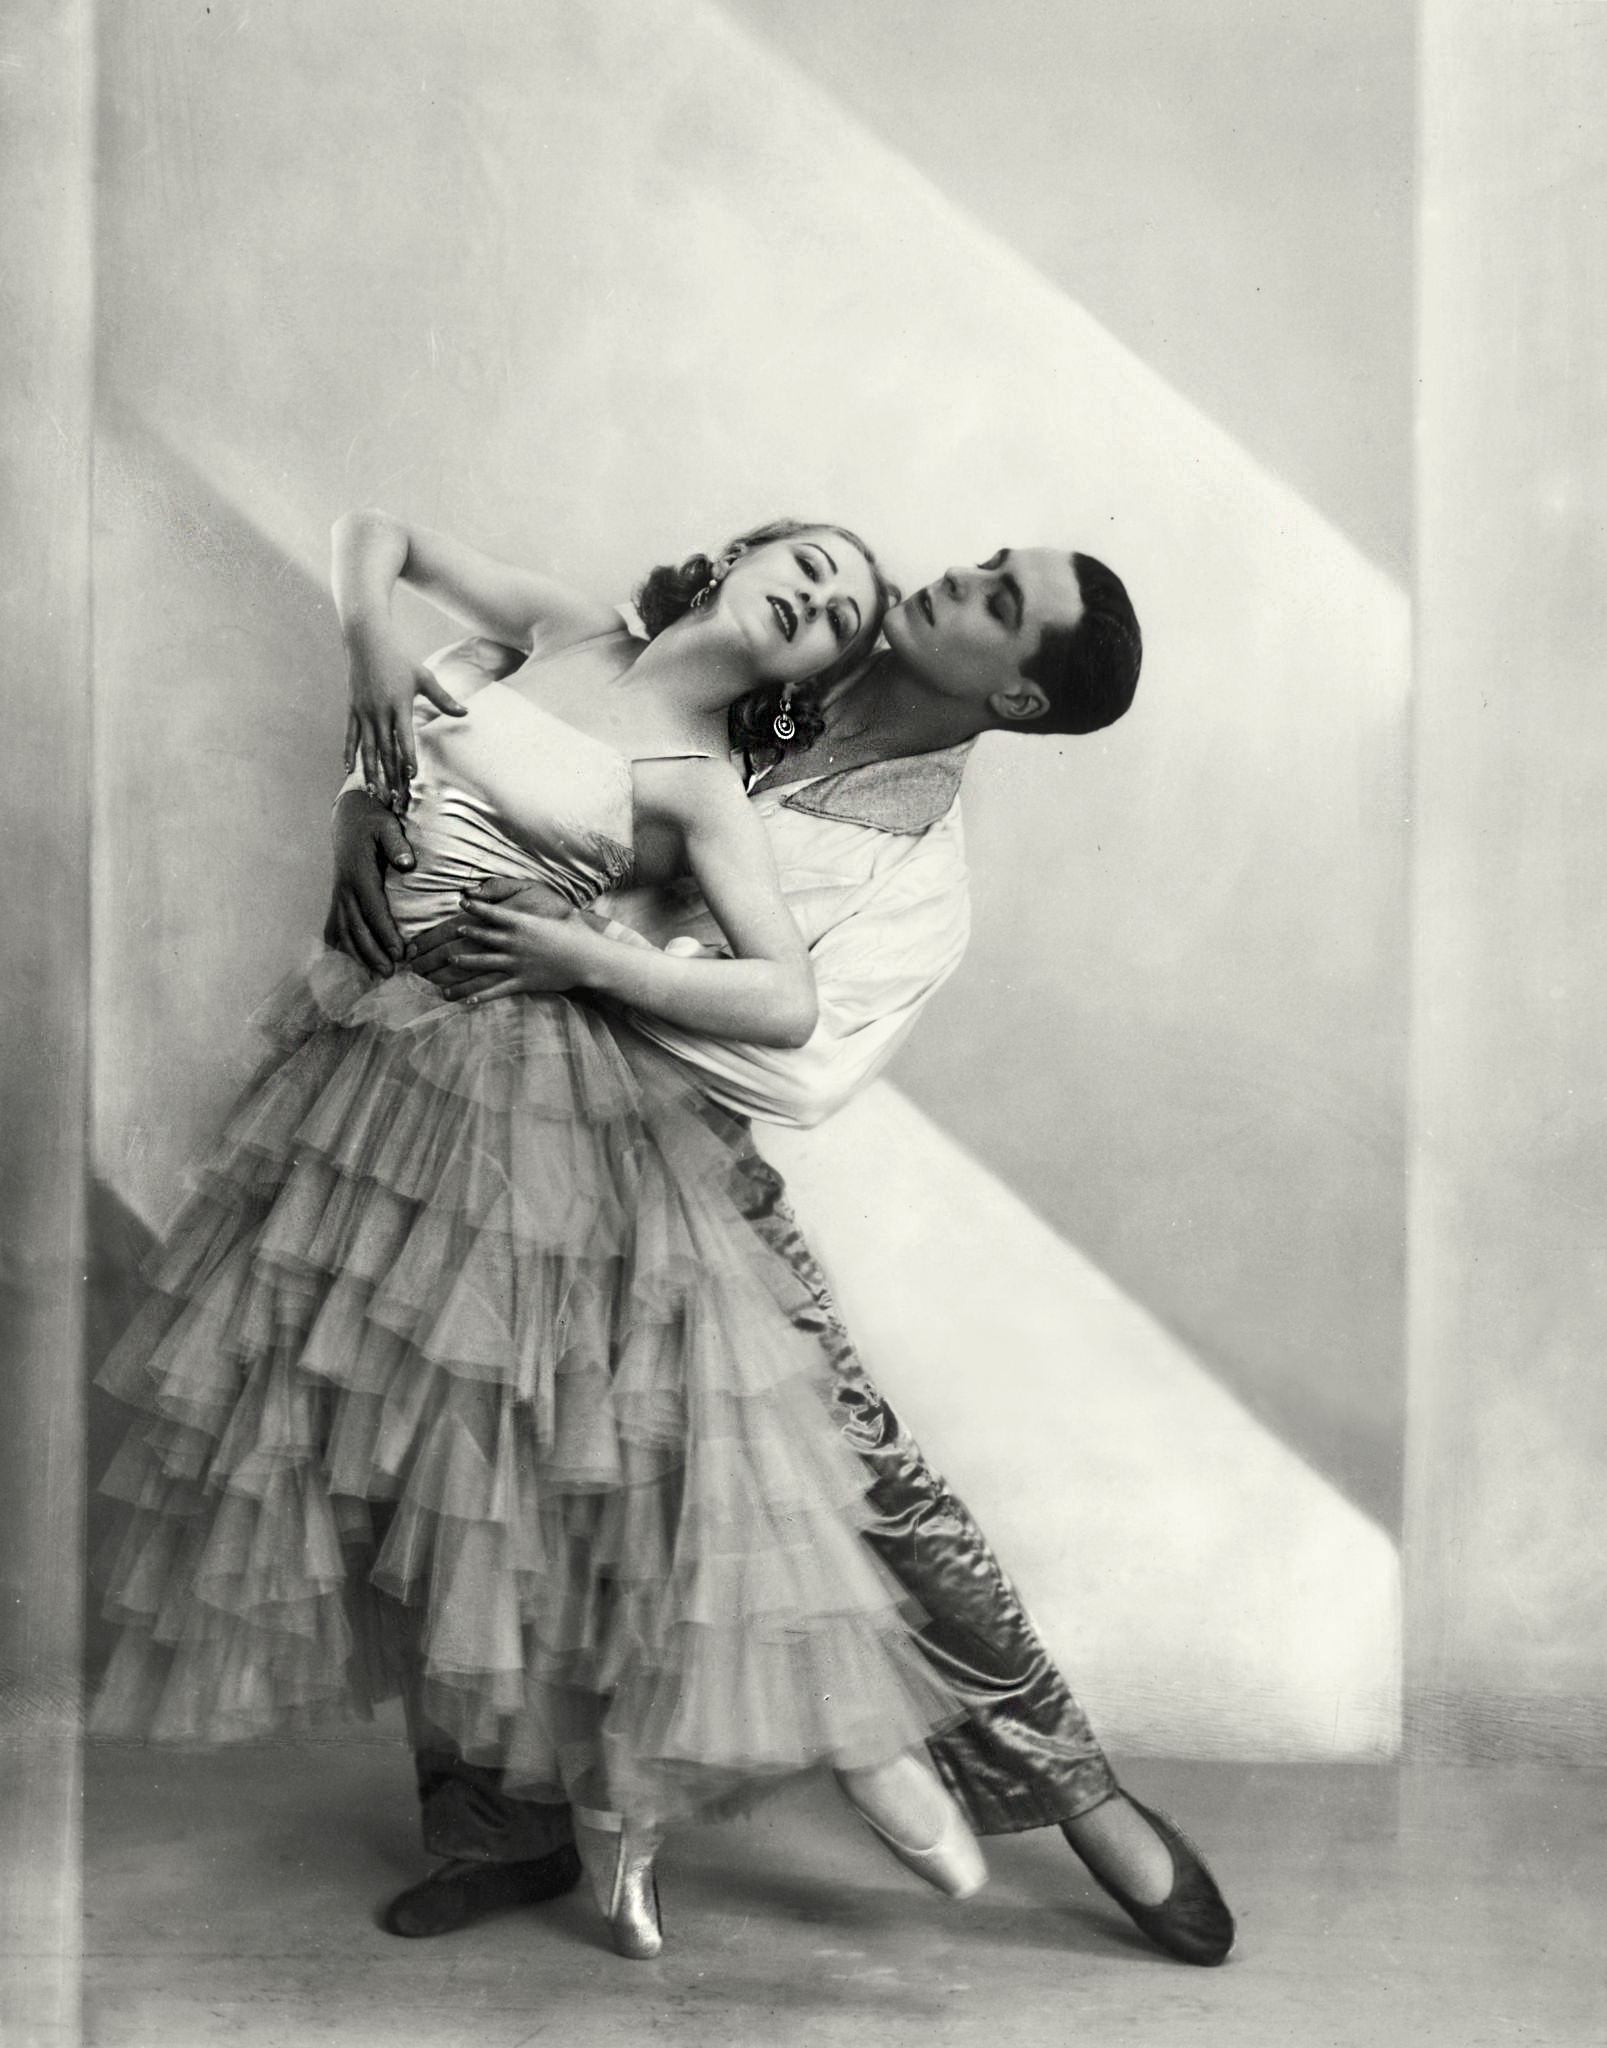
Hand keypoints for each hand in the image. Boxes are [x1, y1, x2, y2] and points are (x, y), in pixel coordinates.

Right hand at [324, 789, 414, 973]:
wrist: (349, 815)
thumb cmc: (373, 821)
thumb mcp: (387, 825)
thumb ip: (397, 843)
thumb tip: (408, 863)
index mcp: (359, 874)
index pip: (374, 909)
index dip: (386, 934)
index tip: (400, 954)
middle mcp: (345, 888)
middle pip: (358, 927)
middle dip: (373, 953)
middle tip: (390, 973)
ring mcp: (339, 894)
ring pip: (345, 932)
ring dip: (359, 956)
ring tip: (376, 977)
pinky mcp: (337, 898)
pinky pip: (334, 927)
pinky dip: (341, 947)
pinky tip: (349, 966)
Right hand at [343, 625, 465, 810]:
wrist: (367, 640)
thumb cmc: (400, 658)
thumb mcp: (424, 676)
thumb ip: (443, 699)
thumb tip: (465, 712)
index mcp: (399, 705)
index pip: (405, 739)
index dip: (408, 758)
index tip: (412, 777)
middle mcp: (379, 712)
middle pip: (385, 749)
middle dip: (391, 774)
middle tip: (396, 796)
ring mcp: (363, 712)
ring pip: (366, 748)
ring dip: (370, 771)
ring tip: (374, 790)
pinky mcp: (352, 709)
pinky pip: (350, 736)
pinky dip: (349, 753)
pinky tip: (349, 770)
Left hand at [407, 878, 576, 999]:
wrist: (588, 956)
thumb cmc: (572, 927)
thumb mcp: (547, 901)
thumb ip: (515, 892)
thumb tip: (486, 886)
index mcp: (518, 922)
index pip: (488, 914)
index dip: (472, 909)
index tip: (460, 904)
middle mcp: (512, 942)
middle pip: (477, 940)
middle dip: (453, 941)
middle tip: (437, 943)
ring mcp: (516, 964)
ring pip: (481, 966)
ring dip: (460, 967)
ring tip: (445, 968)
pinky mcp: (523, 982)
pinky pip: (496, 990)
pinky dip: (479, 995)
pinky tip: (464, 1000)